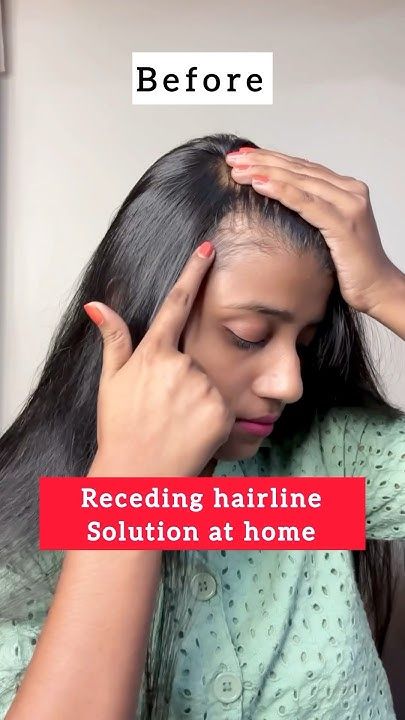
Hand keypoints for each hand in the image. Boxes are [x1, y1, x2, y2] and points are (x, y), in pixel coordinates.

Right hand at [83, 243, 234, 476]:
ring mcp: (203, 388)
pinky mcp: (222, 410)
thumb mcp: (112, 382)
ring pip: (209, 383)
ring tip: (176, 422)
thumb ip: (113, 340)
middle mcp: (181, 365)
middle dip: (184, 379)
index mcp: (153, 353)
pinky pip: (223, 406)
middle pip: (194, 359)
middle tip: (165, 409)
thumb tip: (96, 304)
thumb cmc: (121, 428)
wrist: (138, 474)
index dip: (193, 272)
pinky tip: (192, 432)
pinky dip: (211, 417)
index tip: (209, 249)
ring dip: (197, 399)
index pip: (176, 303)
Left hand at [225, 147, 400, 314]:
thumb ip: (310, 213)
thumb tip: (278, 205)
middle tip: (233, 157)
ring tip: (239, 169)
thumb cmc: (350, 266)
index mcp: (345, 189)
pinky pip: (306, 203)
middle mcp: (349, 191)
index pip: (302, 168)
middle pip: (298, 169)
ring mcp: (348, 205)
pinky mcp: (343, 223)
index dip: (271, 159)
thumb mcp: (326, 233)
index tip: (243, 156)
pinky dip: (282, 191)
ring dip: (265, 172)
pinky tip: (260, 184)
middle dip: (262, 161)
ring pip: (300, 181)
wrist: (377, 288)